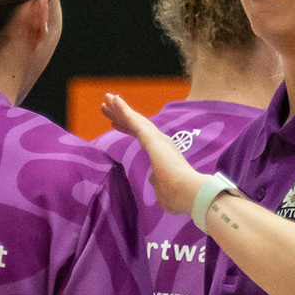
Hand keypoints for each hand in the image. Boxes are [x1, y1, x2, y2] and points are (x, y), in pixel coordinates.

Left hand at [101, 93, 204, 215]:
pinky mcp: (151, 138)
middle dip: (121, 114)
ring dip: (120, 108)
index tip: (115, 123)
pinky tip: (114, 100)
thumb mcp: (164, 190)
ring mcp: (156, 138)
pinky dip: (123, 109)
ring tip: (107, 98)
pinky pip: (133, 120)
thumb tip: (154, 180)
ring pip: (134, 119)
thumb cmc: (179, 196)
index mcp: (162, 153)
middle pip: (136, 124)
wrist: (188, 193)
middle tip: (107, 104)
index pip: (140, 137)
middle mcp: (160, 142)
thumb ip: (158, 183)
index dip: (127, 128)